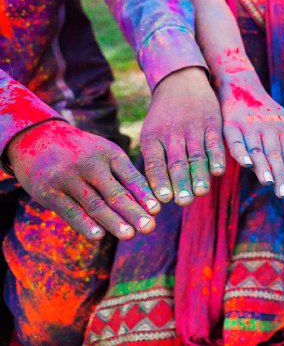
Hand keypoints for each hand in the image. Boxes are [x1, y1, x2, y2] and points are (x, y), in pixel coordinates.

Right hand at [7, 120, 159, 239]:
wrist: (36, 139)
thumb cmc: (82, 152)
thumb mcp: (104, 153)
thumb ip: (124, 175)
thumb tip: (150, 205)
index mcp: (109, 153)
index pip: (131, 176)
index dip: (144, 195)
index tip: (157, 211)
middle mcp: (89, 164)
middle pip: (115, 193)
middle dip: (134, 212)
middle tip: (149, 228)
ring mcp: (68, 178)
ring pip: (95, 204)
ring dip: (113, 222)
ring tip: (130, 235)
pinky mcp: (48, 192)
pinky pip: (71, 211)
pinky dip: (85, 224)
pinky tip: (99, 236)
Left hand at [140, 67, 225, 205]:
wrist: (181, 82)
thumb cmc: (164, 117)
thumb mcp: (151, 133)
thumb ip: (155, 160)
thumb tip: (155, 195)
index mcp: (152, 137)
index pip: (155, 162)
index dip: (160, 180)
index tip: (164, 199)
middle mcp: (172, 133)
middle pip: (177, 162)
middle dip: (181, 183)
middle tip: (184, 202)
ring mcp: (193, 127)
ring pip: (196, 155)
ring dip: (199, 175)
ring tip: (201, 193)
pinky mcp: (211, 123)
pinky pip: (214, 143)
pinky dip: (217, 158)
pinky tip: (218, 173)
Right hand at [219, 75, 283, 196]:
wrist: (241, 85)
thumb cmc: (263, 111)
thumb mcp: (280, 122)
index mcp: (282, 128)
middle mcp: (268, 128)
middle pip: (277, 155)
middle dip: (283, 176)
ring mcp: (250, 126)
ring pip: (259, 150)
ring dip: (265, 168)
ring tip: (271, 184)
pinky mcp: (231, 126)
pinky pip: (237, 142)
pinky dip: (242, 153)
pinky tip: (247, 164)